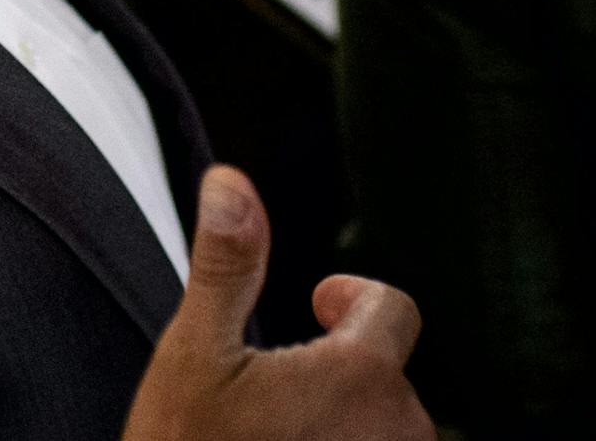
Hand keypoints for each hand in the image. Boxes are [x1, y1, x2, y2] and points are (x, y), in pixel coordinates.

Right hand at [123, 166, 432, 440]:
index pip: (392, 309)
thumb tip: (231, 181)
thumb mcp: (195, 353)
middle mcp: (400, 431)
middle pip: (387, 373)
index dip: (350, 298)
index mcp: (359, 376)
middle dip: (337, 368)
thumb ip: (228, 263)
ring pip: (386, 427)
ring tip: (275, 435)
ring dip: (343, 421)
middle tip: (268, 390)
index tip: (312, 304)